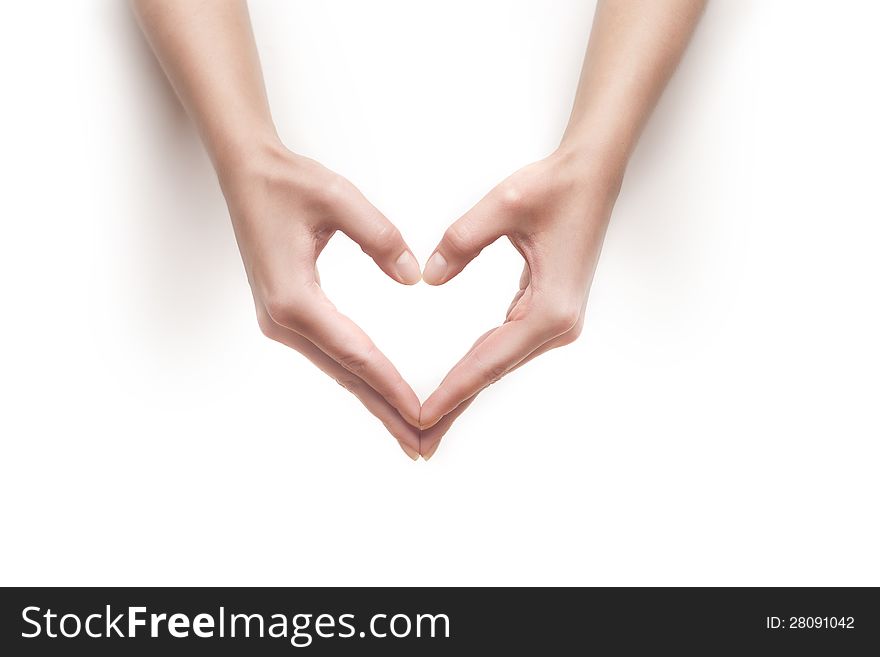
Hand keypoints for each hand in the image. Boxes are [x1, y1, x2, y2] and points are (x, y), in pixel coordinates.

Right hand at [219, 142, 422, 458]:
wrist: (245, 173)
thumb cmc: (287, 182)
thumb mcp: (338, 198)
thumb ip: (380, 237)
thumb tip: (412, 278)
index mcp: (294, 298)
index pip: (356, 353)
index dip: (391, 386)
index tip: (422, 414)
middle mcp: (283, 319)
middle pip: (346, 376)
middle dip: (386, 412)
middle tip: (424, 447)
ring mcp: (281, 321)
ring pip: (338, 371)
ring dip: (374, 400)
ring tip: (409, 432)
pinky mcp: (287, 315)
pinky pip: (330, 355)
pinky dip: (358, 378)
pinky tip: (378, 392)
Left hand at [418, 149, 623, 457]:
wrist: (591, 176)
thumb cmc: (556, 187)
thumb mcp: (504, 204)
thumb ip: (462, 241)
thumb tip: (430, 278)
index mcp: (551, 308)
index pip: (489, 359)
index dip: (453, 389)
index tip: (422, 416)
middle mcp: (557, 325)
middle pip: (493, 372)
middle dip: (454, 404)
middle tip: (418, 441)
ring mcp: (555, 322)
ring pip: (498, 364)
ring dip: (465, 390)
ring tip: (431, 421)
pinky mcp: (548, 313)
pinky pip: (504, 347)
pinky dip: (478, 366)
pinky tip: (457, 383)